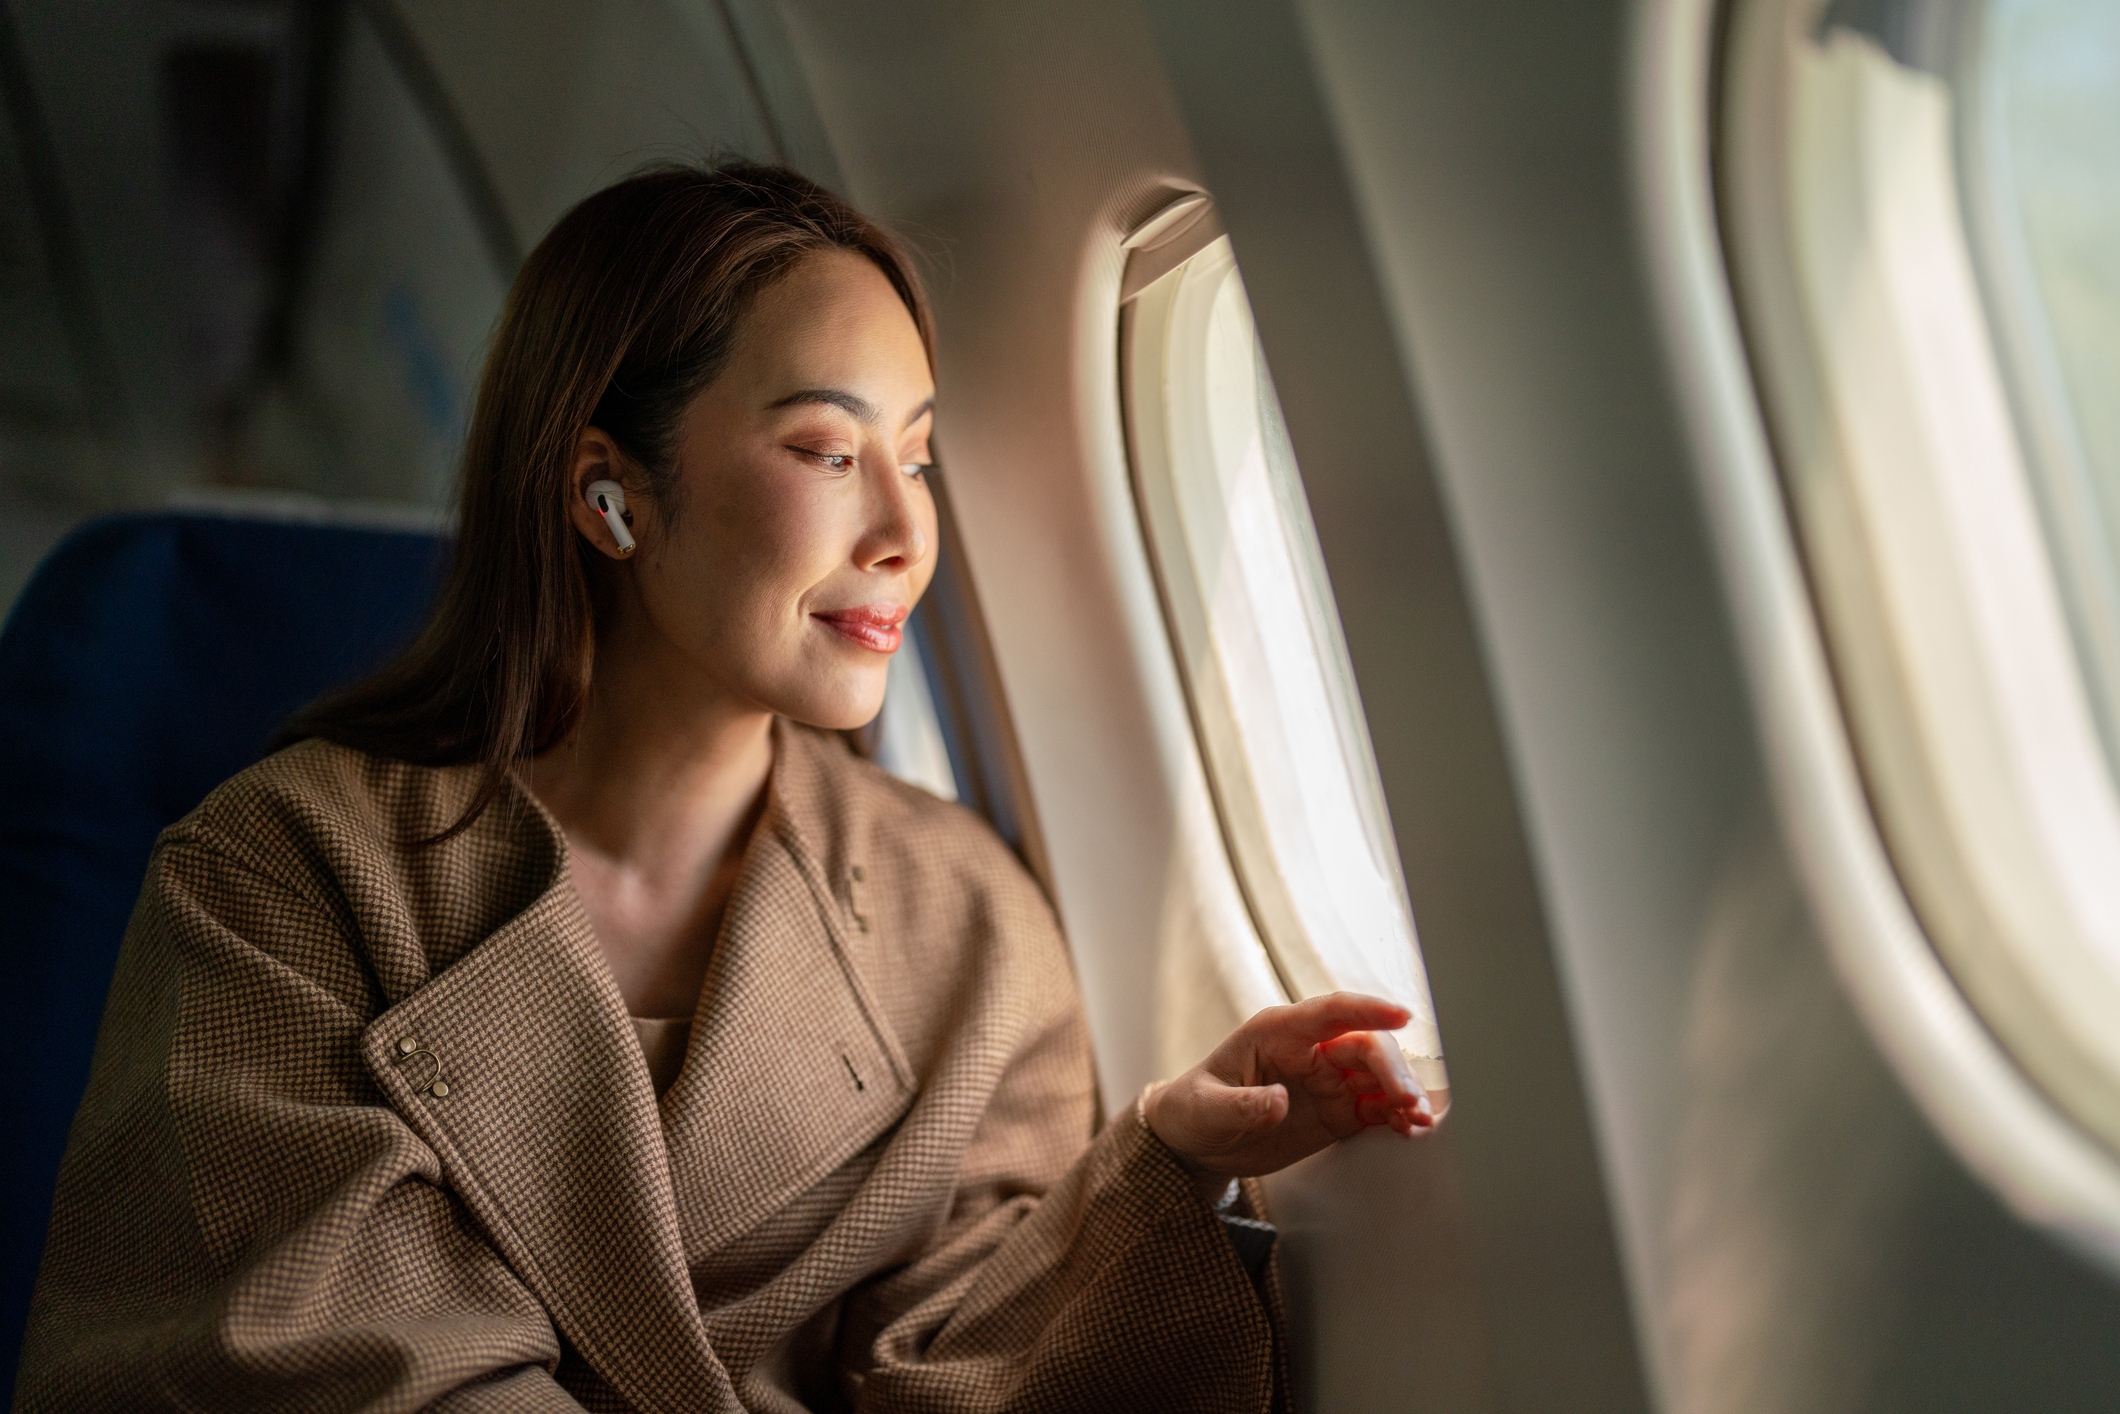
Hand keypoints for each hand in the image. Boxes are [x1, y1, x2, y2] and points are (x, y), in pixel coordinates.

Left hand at [1141, 992, 1434, 1202]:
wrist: (1194, 1142)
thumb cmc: (1193, 1110)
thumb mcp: (1206, 1109)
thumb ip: (1241, 1105)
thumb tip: (1278, 1101)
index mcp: (1277, 1032)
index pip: (1330, 1012)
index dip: (1367, 1009)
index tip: (1401, 1016)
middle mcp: (1309, 1050)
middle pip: (1364, 1046)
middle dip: (1392, 1069)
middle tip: (1407, 1100)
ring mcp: (1326, 1080)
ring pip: (1378, 1075)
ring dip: (1402, 1092)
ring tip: (1419, 1118)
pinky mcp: (1335, 1110)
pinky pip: (1374, 1106)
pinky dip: (1395, 1114)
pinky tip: (1410, 1127)